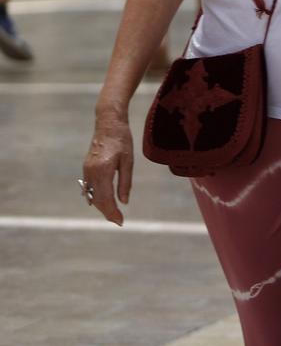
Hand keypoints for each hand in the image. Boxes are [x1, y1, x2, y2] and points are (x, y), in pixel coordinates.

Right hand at [81, 109, 134, 226]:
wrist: (108, 123)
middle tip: (118, 221)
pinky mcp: (86, 169)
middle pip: (97, 200)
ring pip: (92, 195)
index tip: (120, 221)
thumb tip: (123, 202)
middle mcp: (91, 173)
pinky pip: (89, 188)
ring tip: (113, 214)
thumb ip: (125, 182)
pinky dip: (96, 197)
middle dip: (107, 212)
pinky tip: (104, 202)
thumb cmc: (122, 140)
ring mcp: (86, 171)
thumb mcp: (129, 161)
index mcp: (102, 171)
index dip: (112, 212)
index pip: (105, 198)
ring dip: (101, 206)